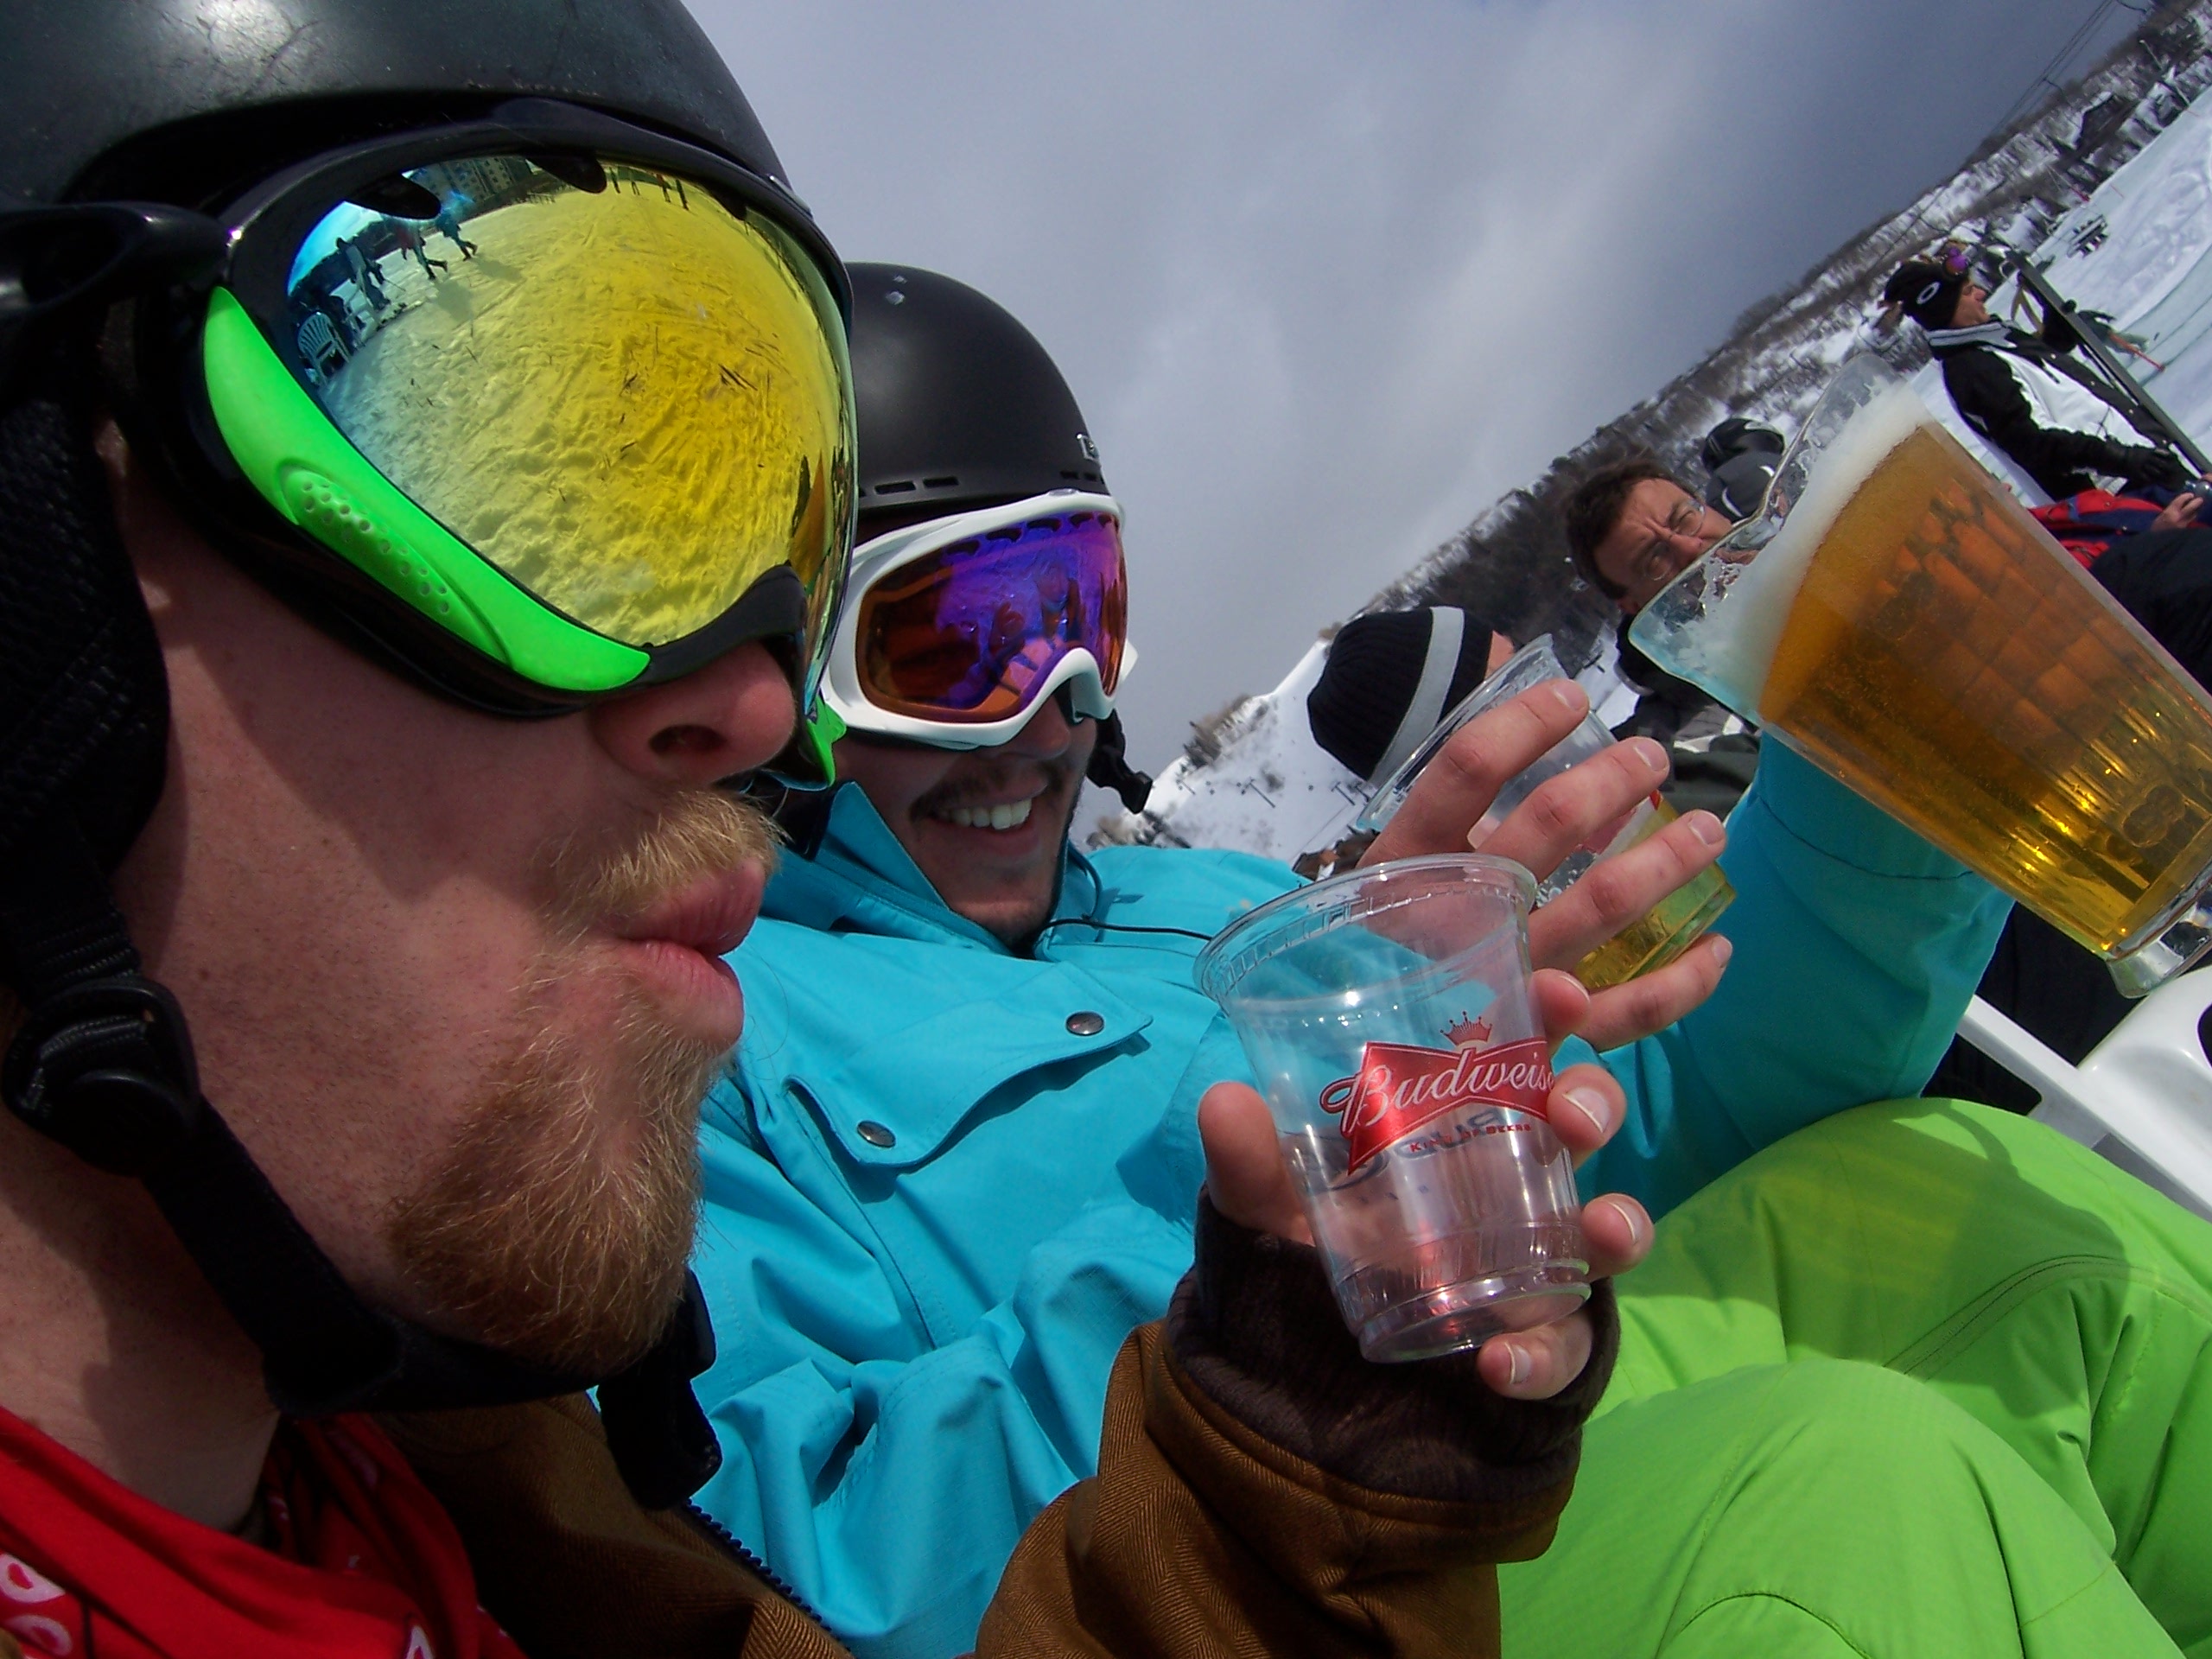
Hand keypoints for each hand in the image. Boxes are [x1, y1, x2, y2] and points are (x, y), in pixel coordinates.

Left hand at [1200, 1010, 1649, 1400]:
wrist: (1315, 1352)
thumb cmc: (1317, 1235)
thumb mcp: (1272, 1196)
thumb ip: (1249, 1158)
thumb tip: (1224, 1102)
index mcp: (1463, 1114)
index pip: (1522, 1043)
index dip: (1554, 1010)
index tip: (1562, 992)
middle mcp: (1514, 1173)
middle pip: (1582, 1121)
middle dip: (1595, 1102)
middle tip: (1572, 1113)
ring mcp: (1535, 1256)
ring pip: (1606, 1231)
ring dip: (1619, 1225)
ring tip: (1604, 1229)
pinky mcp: (1534, 1337)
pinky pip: (1560, 1348)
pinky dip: (1538, 1358)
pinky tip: (1499, 1365)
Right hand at [1357, 677, 1732, 1049]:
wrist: (1372, 1076)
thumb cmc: (1402, 953)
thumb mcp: (1410, 881)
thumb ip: (1465, 809)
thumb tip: (1554, 715)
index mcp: (1402, 872)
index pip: (1459, 776)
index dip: (1519, 726)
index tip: (1571, 696)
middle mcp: (1451, 923)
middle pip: (1542, 831)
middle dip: (1609, 782)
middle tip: (1651, 756)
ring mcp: (1502, 983)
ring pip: (1598, 905)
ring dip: (1665, 858)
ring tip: (1706, 830)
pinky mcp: (1545, 1045)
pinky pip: (1629, 1012)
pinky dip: (1683, 981)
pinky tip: (1718, 947)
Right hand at [2153, 491, 2202, 532]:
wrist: (2154, 541)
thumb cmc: (2154, 528)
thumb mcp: (2160, 516)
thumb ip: (2170, 509)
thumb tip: (2180, 502)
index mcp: (2169, 513)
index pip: (2180, 500)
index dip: (2187, 496)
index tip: (2190, 495)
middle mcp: (2177, 518)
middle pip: (2191, 507)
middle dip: (2196, 502)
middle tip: (2199, 499)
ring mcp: (2182, 525)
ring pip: (2193, 515)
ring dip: (2195, 511)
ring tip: (2194, 508)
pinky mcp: (2185, 530)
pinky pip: (2190, 521)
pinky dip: (2191, 517)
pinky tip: (2189, 516)